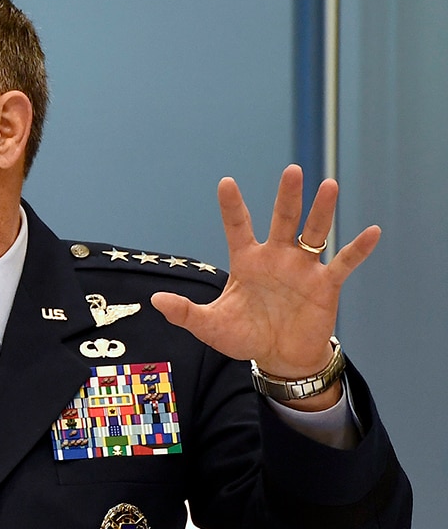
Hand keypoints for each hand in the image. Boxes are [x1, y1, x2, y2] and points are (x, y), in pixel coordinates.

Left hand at [150, 166, 379, 399]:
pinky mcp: (325, 284)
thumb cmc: (244, 337)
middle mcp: (276, 257)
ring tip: (329, 185)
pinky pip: (344, 262)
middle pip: (282, 220)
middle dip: (287, 196)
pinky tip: (372, 231)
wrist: (279, 358)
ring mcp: (303, 268)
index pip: (238, 227)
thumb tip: (155, 301)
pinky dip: (358, 248)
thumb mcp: (210, 326)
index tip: (226, 182)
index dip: (233, 206)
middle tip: (291, 170)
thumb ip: (184, 313)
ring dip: (322, 211)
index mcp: (246, 261)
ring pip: (314, 233)